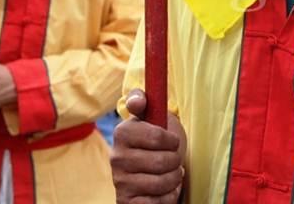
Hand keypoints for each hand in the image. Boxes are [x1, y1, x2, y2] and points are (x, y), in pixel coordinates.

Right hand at [111, 89, 185, 203]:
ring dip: (174, 179)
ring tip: (171, 173)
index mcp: (122, 132)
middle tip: (173, 159)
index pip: (157, 137)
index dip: (172, 141)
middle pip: (163, 162)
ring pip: (162, 183)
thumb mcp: (153, 115)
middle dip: (176, 161)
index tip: (171, 142)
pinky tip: (165, 190)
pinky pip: (157, 203)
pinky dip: (169, 197)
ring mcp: (120, 181)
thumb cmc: (157, 140)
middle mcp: (116, 157)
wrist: (151, 169)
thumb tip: (137, 100)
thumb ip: (143, 101)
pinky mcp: (125, 202)